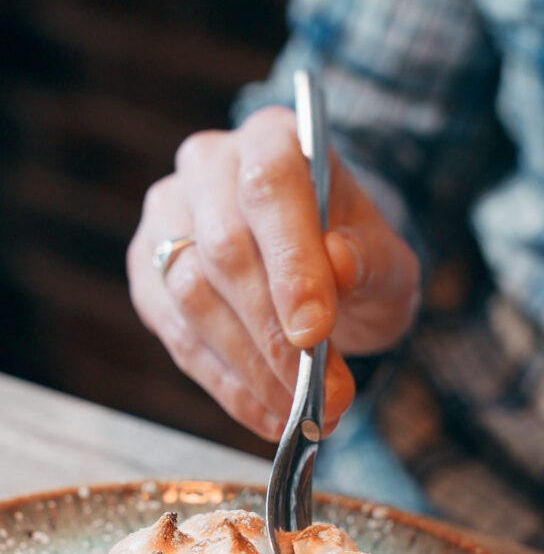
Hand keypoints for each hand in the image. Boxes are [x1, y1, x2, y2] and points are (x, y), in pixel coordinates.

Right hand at [127, 106, 419, 441]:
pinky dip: (226, 385)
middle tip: (322, 395)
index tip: (315, 333)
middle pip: (224, 251)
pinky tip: (267, 415)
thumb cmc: (354, 258)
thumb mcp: (386, 260)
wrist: (317, 271)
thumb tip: (340, 265)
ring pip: (192, 297)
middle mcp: (209, 166)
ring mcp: (168, 218)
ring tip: (301, 412)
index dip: (290, 264)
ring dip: (250, 367)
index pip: (269, 188)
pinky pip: (177, 335)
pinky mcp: (147, 272)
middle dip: (274, 336)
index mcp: (273, 139)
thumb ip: (371, 261)